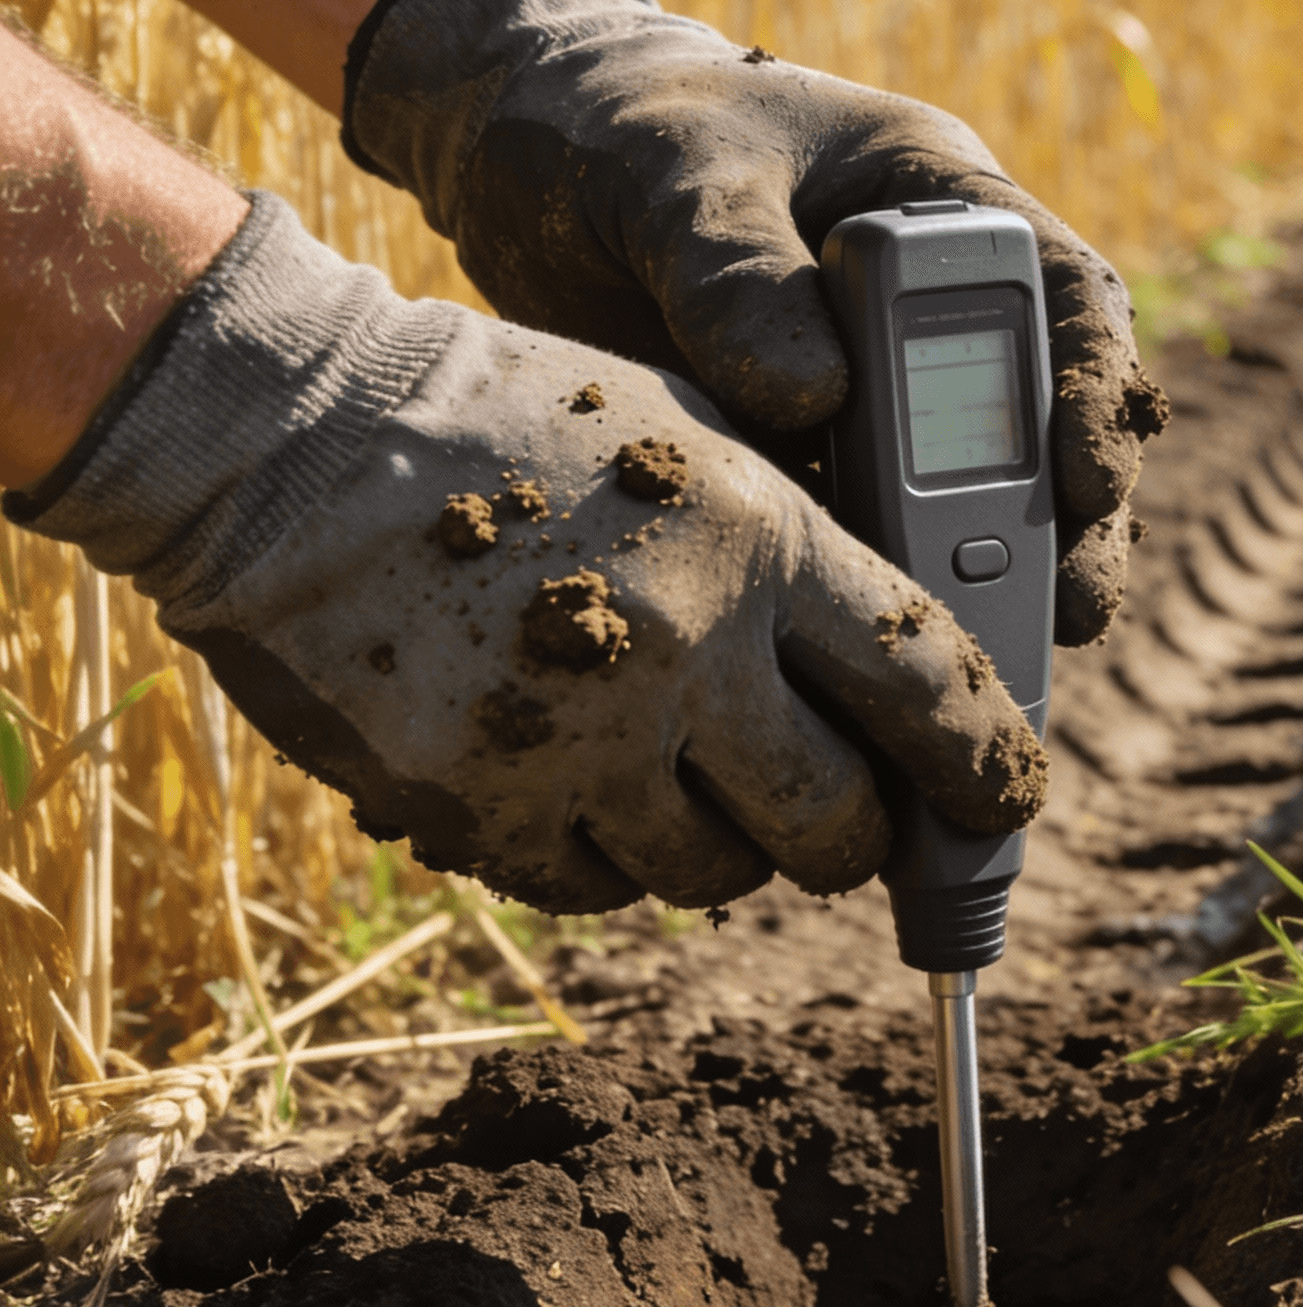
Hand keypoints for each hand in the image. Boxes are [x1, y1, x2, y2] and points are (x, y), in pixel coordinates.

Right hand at [9, 196, 1045, 912]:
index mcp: (755, 539)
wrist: (293, 446)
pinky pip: (601, 888)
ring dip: (730, 840)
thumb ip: (799, 544)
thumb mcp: (686, 431)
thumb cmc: (510, 418)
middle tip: (849, 809)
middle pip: (838, 823)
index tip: (1005, 796)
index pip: (926, 683)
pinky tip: (582, 771)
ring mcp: (577, 745)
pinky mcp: (481, 813)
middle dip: (861, 831)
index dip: (987, 760)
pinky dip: (614, 852)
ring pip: (722, 874)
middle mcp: (683, 652)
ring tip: (684, 762)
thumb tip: (896, 671)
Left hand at [342, 0, 1168, 643]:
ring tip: (997, 664)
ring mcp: (868, 393)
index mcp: (937, 203)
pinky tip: (881, 663)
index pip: (1066, 295)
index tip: (1085, 481)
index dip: (1096, 391)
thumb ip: (734, 271)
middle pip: (1036, 421)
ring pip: (960, 497)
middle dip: (1060, 522)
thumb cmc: (613, 127)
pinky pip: (859, 535)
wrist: (511, 158)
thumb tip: (815, 397)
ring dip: (983, 578)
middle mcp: (929, 308)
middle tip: (1068, 612)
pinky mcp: (801, 459)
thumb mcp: (668, 176)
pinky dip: (877, 594)